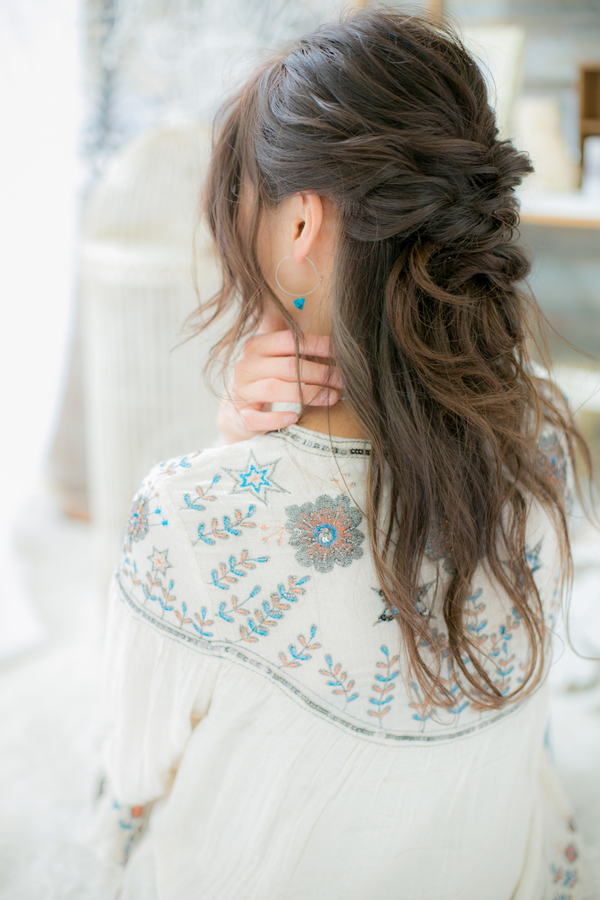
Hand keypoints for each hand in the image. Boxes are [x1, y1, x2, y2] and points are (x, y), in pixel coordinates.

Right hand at [217, 329, 341, 443]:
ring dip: (307, 394)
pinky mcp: (242, 416)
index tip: (340, 352)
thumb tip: (339, 343)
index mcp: (256, 346)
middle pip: (287, 366)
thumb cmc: (266, 380)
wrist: (236, 411)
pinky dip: (278, 418)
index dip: (317, 345)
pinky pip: (259, 418)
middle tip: (342, 380)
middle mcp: (246, 366)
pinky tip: (296, 417)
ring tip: (332, 397)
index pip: (289, 340)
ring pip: (274, 389)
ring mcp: (242, 391)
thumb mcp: (275, 359)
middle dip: (319, 373)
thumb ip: (297, 349)